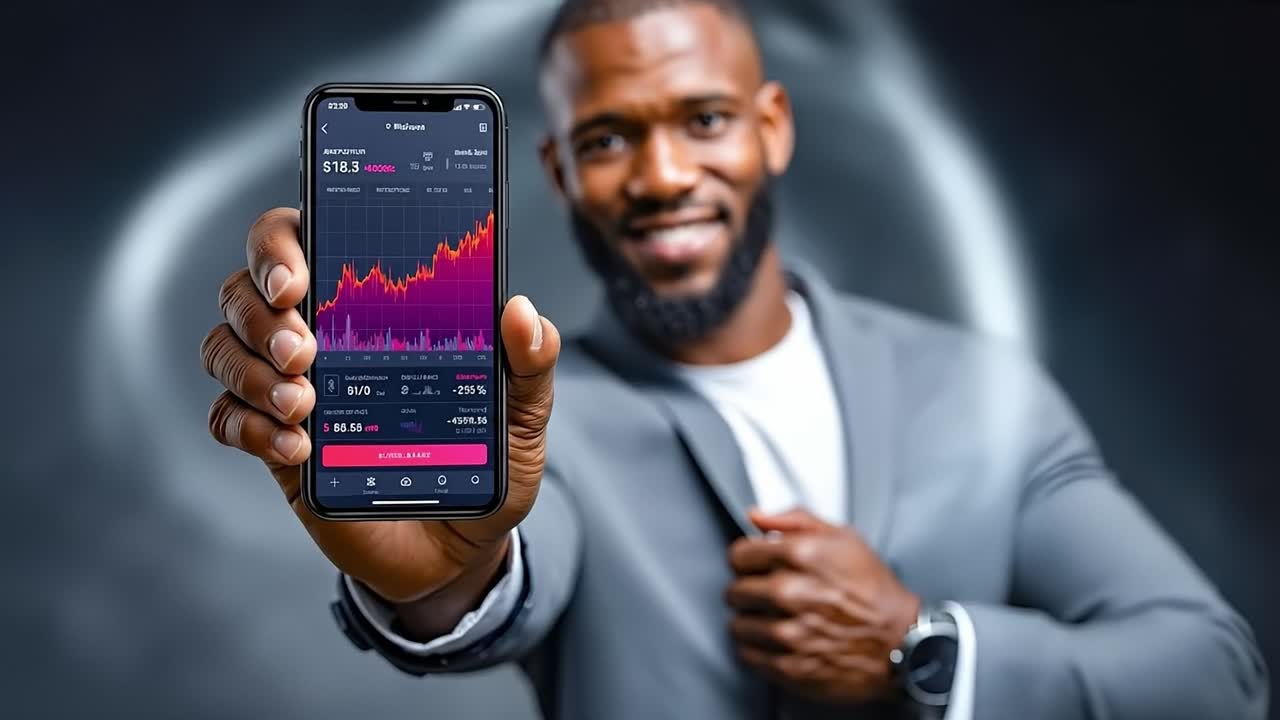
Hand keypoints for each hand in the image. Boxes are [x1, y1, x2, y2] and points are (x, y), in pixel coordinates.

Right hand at [201, 208, 559, 614]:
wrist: (459, 546)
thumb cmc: (484, 461)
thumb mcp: (520, 413)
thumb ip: (530, 363)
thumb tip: (522, 312)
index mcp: (371, 304)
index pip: (300, 240)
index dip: (280, 245)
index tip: (300, 278)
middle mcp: (318, 333)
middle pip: (245, 290)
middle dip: (261, 314)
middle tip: (305, 351)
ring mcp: (290, 388)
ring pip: (224, 348)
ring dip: (252, 372)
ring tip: (305, 407)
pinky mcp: (275, 445)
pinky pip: (225, 418)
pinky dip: (248, 427)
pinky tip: (296, 450)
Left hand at [725, 508, 920, 703]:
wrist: (902, 644)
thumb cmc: (876, 592)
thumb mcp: (845, 539)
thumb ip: (796, 520)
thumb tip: (756, 516)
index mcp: (802, 555)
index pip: (739, 554)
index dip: (746, 559)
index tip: (754, 566)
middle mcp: (791, 592)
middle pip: (735, 590)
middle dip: (748, 591)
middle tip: (767, 595)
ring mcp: (789, 632)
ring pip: (737, 624)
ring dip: (750, 622)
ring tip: (773, 620)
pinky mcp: (790, 666)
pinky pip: (748, 655)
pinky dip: (756, 649)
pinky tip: (775, 642)